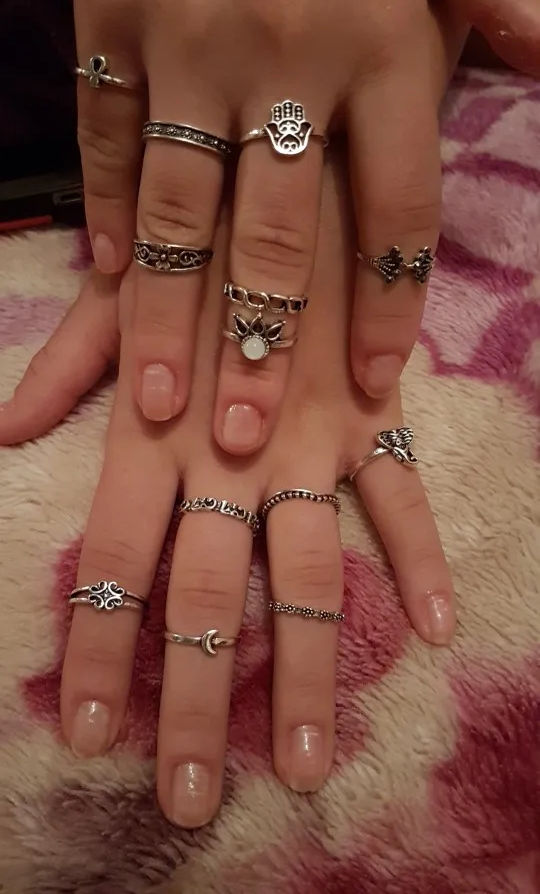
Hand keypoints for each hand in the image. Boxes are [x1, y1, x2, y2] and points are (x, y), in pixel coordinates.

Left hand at [1, 151, 453, 825]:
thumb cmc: (197, 230)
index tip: (91, 739)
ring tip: (303, 766)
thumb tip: (7, 428)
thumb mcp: (122, 288)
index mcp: (157, 427)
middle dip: (193, 700)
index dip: (101, 651)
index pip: (116, 561)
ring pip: (307, 577)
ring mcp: (307, 442)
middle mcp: (228, 453)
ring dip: (307, 675)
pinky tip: (434, 628)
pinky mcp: (374, 416)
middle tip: (184, 800)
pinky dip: (417, 557)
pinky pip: (400, 496)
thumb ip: (71, 362)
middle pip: (206, 595)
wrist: (294, 161)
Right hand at [74, 0, 539, 457]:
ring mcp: (188, 32)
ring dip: (169, 312)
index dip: (388, 307)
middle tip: (249, 440)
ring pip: (180, 204)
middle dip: (263, 345)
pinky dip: (109, 209)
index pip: (398, 206)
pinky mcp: (111, 12)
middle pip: (280, 232)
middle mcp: (287, 48)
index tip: (375, 385)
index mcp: (382, 35)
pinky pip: (109, 134)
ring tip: (161, 400)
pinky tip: (110, 279)